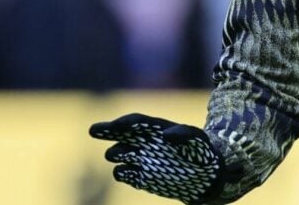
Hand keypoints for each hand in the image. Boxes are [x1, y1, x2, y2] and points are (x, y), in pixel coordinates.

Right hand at [90, 113, 222, 203]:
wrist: (204, 176)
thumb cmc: (201, 152)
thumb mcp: (198, 141)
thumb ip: (185, 134)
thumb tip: (165, 135)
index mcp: (156, 128)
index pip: (136, 121)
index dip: (125, 122)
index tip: (117, 124)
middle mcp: (144, 142)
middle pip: (120, 133)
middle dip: (107, 130)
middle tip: (94, 130)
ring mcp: (140, 159)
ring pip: (118, 153)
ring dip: (117, 153)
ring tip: (118, 153)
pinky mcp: (139, 177)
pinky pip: (123, 173)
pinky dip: (123, 172)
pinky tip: (125, 171)